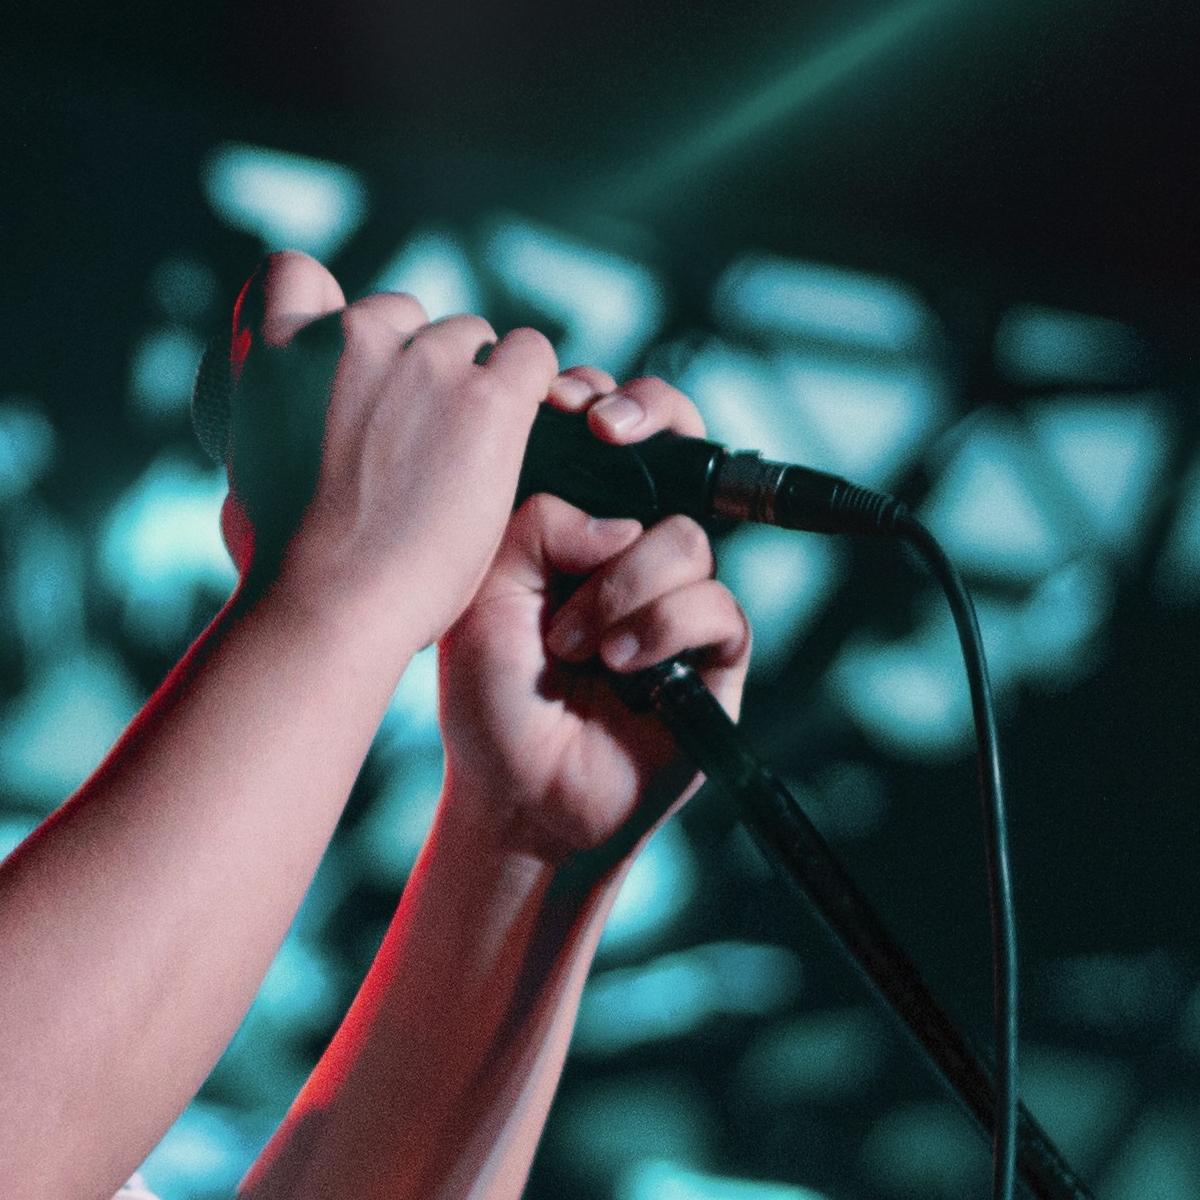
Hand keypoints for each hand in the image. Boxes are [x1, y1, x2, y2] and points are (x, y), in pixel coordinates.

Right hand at [223, 250, 566, 662]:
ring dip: (468, 381)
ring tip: (461, 452)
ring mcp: (423, 362)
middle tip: (413, 433)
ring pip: (467, 336)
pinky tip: (514, 430)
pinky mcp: (487, 399)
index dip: (323, 310)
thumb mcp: (241, 472)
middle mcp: (348, 337)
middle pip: (400, 313)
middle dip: (409, 361)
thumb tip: (274, 430)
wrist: (331, 604)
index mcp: (278, 351)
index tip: (344, 360)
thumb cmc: (280, 564)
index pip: (293, 274)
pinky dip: (528, 385)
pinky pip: (530, 354)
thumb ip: (266, 426)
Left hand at [437, 365, 752, 862]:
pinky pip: (714, 605)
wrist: (516, 795)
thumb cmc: (489, 697)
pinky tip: (620, 666)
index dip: (604, 404)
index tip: (573, 405)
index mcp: (574, 526)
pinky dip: (660, 629)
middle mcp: (631, 552)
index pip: (611, 438)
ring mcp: (674, 599)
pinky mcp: (715, 653)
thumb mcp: (484, 590)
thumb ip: (535, 524)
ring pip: (684, 539)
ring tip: (573, 644)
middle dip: (655, 420)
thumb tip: (617, 522)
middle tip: (610, 430)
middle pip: (679, 453)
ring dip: (622, 587)